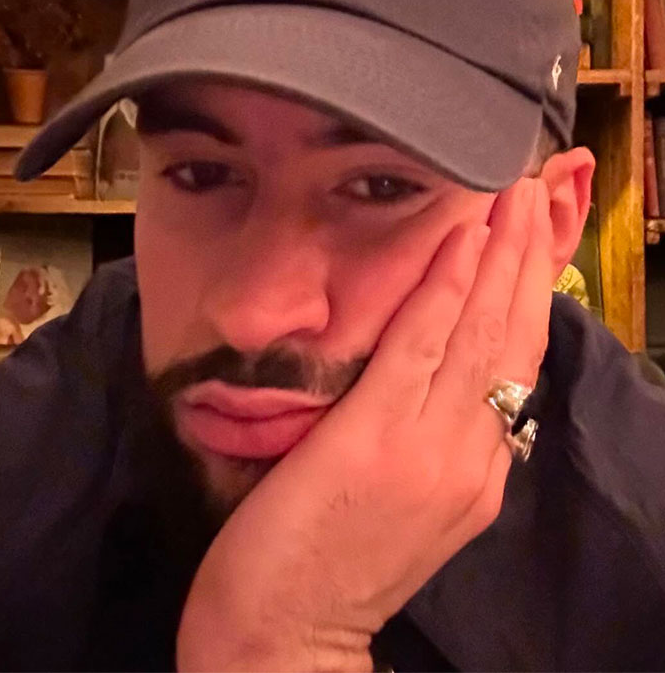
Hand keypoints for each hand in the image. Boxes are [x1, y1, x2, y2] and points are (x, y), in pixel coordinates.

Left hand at [177, 178, 553, 671]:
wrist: (283, 643)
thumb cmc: (328, 568)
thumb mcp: (402, 505)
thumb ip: (430, 442)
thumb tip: (441, 378)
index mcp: (477, 474)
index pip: (514, 366)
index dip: (528, 297)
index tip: (532, 241)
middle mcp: (471, 459)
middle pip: (511, 340)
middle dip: (528, 260)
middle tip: (535, 191)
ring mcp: (431, 450)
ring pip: (479, 334)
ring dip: (499, 257)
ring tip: (511, 195)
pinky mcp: (378, 439)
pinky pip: (422, 345)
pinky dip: (448, 287)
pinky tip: (463, 241)